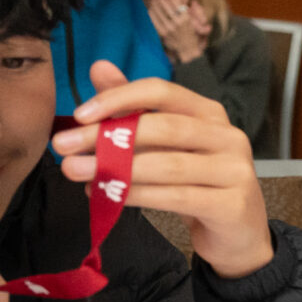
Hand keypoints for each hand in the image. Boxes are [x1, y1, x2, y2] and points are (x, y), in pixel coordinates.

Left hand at [54, 61, 273, 279]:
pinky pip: (176, 197)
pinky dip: (137, 196)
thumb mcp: (166, 144)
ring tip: (76, 173)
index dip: (120, 98)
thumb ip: (134, 108)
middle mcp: (228, 136)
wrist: (237, 233)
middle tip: (63, 148)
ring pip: (168, 165)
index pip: (163, 92)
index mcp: (211, 114)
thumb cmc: (197, 183)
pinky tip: (108, 197)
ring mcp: (235, 171)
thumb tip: (100, 67)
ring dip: (116, 169)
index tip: (79, 114)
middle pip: (164, 127)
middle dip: (107, 137)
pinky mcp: (232, 205)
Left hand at [146, 0, 210, 64]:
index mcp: (186, 18)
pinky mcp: (163, 32)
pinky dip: (151, 13)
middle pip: (166, 5)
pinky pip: (154, 20)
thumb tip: (193, 1)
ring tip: (153, 0)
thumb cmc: (193, 35)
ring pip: (159, 12)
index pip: (177, 3)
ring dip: (155, 4)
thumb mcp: (197, 22)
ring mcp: (169, 27)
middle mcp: (177, 22)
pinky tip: (150, 9)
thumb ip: (196, 11)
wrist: (188, 50)